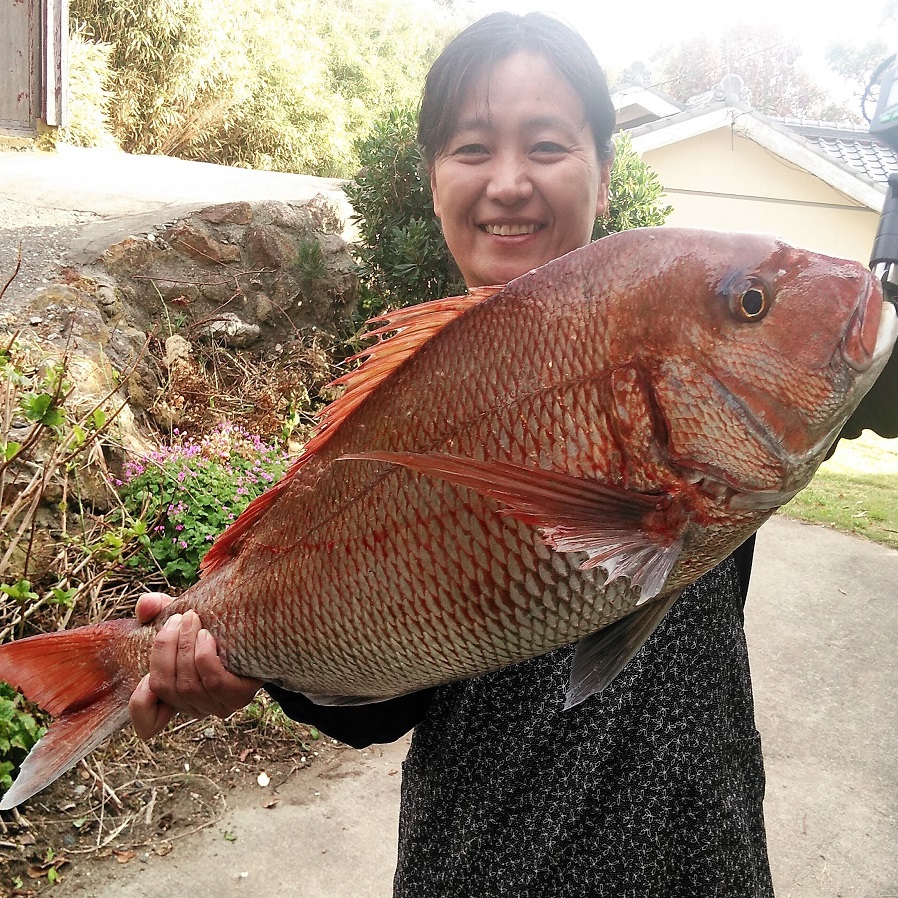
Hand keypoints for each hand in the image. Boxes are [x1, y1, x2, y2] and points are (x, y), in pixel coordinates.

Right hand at [128, 592, 261, 740]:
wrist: (255, 631)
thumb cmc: (210, 627)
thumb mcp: (177, 618)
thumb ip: (155, 609)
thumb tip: (147, 605)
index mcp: (174, 696)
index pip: (146, 724)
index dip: (140, 705)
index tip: (144, 676)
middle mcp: (193, 707)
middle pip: (164, 687)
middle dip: (166, 648)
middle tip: (179, 618)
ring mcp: (217, 705)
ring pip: (187, 685)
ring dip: (186, 647)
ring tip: (192, 619)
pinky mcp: (239, 696)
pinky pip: (215, 682)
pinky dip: (205, 657)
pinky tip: (208, 637)